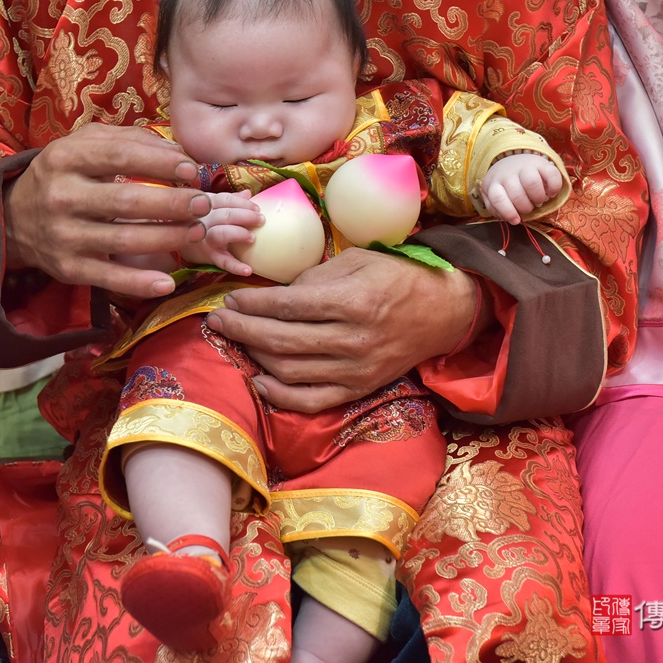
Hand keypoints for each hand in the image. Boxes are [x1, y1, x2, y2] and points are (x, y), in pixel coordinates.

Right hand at [4, 124, 212, 298]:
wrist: (13, 217)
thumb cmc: (64, 174)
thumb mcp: (84, 144)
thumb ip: (128, 139)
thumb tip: (178, 152)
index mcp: (65, 158)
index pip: (120, 156)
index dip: (160, 163)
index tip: (191, 170)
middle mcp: (61, 196)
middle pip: (126, 200)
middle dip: (172, 203)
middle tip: (203, 204)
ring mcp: (64, 236)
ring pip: (124, 239)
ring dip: (167, 238)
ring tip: (197, 231)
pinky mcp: (68, 268)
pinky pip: (109, 278)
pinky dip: (140, 282)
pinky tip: (168, 282)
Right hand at [179, 190, 261, 275]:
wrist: (178, 241)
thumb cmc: (202, 220)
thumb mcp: (212, 206)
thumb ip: (231, 200)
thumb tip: (248, 193)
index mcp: (207, 204)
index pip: (225, 199)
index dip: (242, 203)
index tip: (257, 207)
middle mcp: (204, 220)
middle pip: (225, 215)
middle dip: (245, 216)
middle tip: (261, 219)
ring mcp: (205, 239)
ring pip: (221, 234)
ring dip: (238, 234)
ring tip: (252, 238)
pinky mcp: (209, 256)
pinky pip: (223, 262)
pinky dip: (236, 267)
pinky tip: (248, 270)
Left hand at [206, 247, 477, 412]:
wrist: (443, 312)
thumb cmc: (397, 278)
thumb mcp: (358, 261)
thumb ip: (314, 278)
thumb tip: (274, 296)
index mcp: (353, 301)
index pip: (287, 306)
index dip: (252, 303)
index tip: (231, 298)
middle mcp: (353, 340)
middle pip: (281, 340)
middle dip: (242, 329)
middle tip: (219, 319)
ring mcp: (356, 370)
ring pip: (289, 372)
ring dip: (255, 357)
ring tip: (237, 340)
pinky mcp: (359, 389)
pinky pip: (311, 401)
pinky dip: (279, 395)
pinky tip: (259, 380)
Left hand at [480, 153, 561, 224]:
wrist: (513, 162)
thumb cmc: (504, 185)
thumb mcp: (493, 195)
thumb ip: (497, 208)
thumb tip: (510, 219)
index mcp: (494, 184)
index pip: (498, 199)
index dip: (508, 212)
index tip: (516, 220)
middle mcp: (508, 173)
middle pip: (517, 194)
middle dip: (525, 207)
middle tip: (529, 208)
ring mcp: (524, 166)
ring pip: (532, 183)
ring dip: (538, 197)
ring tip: (539, 201)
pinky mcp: (541, 162)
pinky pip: (551, 174)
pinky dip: (554, 187)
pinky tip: (552, 193)